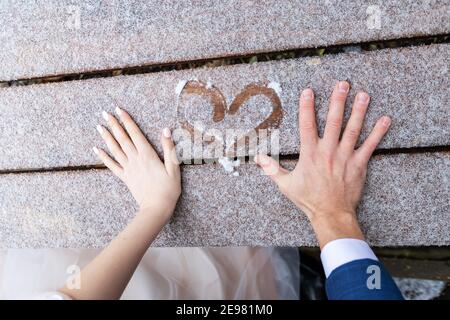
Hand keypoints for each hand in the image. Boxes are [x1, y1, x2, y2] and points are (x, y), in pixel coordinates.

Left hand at [93, 107, 180, 218]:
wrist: (156, 208)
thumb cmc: (168, 189)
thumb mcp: (174, 168)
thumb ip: (169, 149)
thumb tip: (166, 130)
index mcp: (148, 155)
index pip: (135, 134)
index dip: (127, 121)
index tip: (119, 110)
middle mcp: (135, 159)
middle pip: (122, 139)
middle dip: (114, 124)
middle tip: (105, 113)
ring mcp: (129, 169)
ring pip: (115, 150)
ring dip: (107, 137)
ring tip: (99, 126)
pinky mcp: (125, 178)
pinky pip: (112, 165)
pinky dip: (104, 157)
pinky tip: (96, 149)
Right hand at [255, 81, 390, 247]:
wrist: (330, 213)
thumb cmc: (308, 199)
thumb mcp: (286, 184)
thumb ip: (272, 169)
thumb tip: (257, 158)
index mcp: (310, 154)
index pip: (307, 126)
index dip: (306, 107)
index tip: (308, 91)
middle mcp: (328, 152)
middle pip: (333, 122)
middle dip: (338, 101)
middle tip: (343, 84)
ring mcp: (345, 157)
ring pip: (352, 130)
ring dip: (358, 111)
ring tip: (363, 94)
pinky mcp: (359, 164)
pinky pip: (370, 146)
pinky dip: (378, 132)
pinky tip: (385, 119)